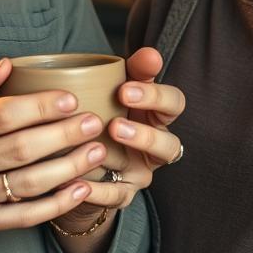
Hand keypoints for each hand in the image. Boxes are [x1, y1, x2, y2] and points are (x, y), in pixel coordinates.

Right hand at [0, 58, 108, 239]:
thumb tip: (8, 65)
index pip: (2, 116)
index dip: (40, 107)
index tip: (70, 98)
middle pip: (22, 149)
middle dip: (64, 134)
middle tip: (96, 122)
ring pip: (27, 184)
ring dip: (68, 168)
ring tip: (97, 152)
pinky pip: (21, 217)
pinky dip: (54, 206)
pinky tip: (79, 190)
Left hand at [50, 46, 183, 233]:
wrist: (82, 158)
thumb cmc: (101, 111)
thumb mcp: (112, 88)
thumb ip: (131, 72)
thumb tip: (151, 54)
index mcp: (155, 117)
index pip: (173, 105)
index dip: (155, 97)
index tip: (125, 89)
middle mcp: (155, 148)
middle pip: (169, 145)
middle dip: (145, 134)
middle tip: (116, 124)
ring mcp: (140, 174)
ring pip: (149, 175)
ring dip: (122, 169)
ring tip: (102, 150)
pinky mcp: (122, 197)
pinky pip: (115, 198)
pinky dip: (97, 191)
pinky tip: (79, 181)